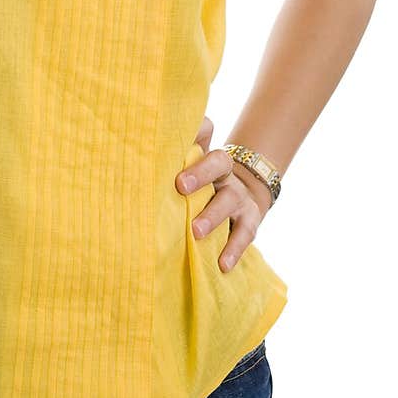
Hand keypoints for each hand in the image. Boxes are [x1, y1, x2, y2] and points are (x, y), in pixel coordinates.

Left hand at [176, 117, 271, 273]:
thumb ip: (174, 159)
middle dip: (200, 174)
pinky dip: (234, 249)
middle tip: (180, 186)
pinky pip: (244, 233)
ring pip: (230, 199)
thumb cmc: (203, 184)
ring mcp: (240, 195)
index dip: (195, 134)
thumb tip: (146, 142)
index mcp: (207, 156)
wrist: (244, 195)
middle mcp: (225, 172)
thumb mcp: (191, 168)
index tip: (174, 144)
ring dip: (212, 215)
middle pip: (219, 163)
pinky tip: (222, 264)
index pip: (204, 133)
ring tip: (195, 231)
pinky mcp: (250, 219)